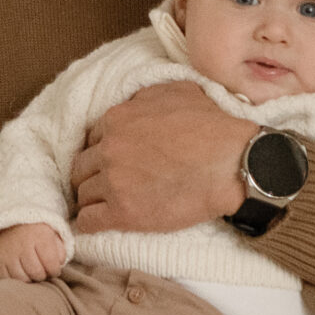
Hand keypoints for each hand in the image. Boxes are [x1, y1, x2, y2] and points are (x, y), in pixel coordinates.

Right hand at [0, 222, 68, 281]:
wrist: (13, 225)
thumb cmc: (37, 235)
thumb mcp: (53, 236)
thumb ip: (60, 251)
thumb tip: (59, 265)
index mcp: (39, 236)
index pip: (51, 263)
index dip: (55, 271)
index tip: (54, 270)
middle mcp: (22, 244)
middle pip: (36, 272)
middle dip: (43, 276)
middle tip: (44, 272)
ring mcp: (8, 254)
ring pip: (22, 279)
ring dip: (30, 279)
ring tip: (33, 273)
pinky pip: (9, 279)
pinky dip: (17, 279)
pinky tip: (22, 272)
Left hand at [72, 81, 246, 234]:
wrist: (233, 163)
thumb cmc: (212, 126)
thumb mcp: (177, 91)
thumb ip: (145, 97)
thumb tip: (134, 103)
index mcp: (117, 119)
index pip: (93, 139)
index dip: (103, 151)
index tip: (114, 162)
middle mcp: (109, 149)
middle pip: (81, 167)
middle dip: (92, 175)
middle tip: (109, 185)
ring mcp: (114, 181)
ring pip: (83, 194)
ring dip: (94, 199)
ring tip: (107, 206)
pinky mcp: (122, 213)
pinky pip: (88, 221)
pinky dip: (91, 223)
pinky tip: (101, 223)